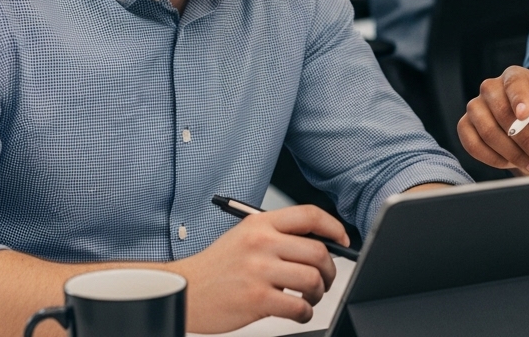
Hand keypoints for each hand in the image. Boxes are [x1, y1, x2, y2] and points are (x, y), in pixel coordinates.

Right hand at [174, 204, 348, 332]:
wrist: (186, 291)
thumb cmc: (216, 268)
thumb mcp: (243, 237)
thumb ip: (277, 236)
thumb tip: (318, 245)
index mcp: (260, 224)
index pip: (309, 215)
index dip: (333, 227)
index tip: (343, 240)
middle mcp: (261, 243)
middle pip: (318, 251)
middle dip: (330, 270)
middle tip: (325, 280)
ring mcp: (260, 271)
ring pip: (313, 279)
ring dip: (319, 292)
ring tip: (309, 297)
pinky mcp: (258, 299)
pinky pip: (299, 306)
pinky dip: (305, 312)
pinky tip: (298, 311)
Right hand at [457, 66, 528, 173]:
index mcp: (516, 77)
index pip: (514, 83)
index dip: (518, 98)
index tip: (525, 115)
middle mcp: (491, 88)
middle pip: (501, 112)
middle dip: (524, 139)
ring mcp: (475, 106)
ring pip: (487, 131)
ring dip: (511, 153)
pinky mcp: (466, 126)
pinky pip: (472, 144)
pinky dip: (492, 158)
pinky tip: (509, 163)